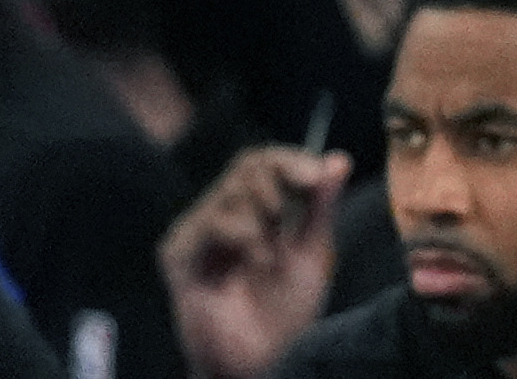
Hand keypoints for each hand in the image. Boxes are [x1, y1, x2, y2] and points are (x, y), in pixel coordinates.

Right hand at [160, 146, 351, 378]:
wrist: (262, 361)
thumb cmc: (286, 312)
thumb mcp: (312, 250)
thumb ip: (321, 204)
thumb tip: (339, 158)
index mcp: (253, 210)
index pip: (265, 160)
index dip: (292, 159)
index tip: (317, 176)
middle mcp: (221, 214)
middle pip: (248, 165)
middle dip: (279, 188)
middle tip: (287, 224)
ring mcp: (195, 232)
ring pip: (232, 190)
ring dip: (264, 220)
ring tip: (270, 259)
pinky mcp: (177, 253)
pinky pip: (212, 219)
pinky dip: (242, 234)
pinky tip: (255, 261)